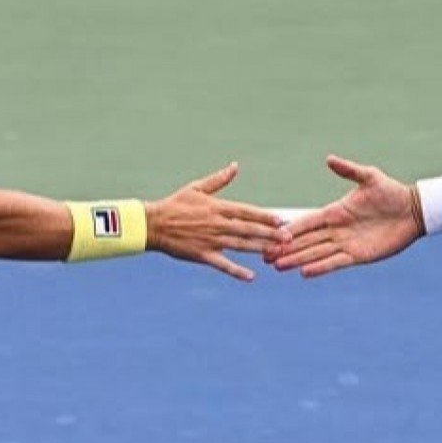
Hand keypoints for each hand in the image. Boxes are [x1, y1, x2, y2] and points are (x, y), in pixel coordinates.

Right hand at [144, 162, 282, 281]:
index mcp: (217, 207)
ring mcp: (211, 240)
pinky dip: (236, 271)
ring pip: (240, 245)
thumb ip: (219, 180)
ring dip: (260, 249)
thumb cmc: (175, 204)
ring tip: (277, 252)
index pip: (247, 211)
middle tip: (288, 238)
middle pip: (248, 229)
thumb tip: (235, 166)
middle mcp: (217, 224)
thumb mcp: (196, 188)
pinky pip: (222, 264)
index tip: (282, 220)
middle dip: (270, 233)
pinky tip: (251, 276)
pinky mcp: (202, 255)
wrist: (153, 224)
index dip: (265, 216)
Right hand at [265, 156, 422, 277]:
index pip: (306, 221)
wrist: (412, 211)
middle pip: (305, 241)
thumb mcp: (370, 178)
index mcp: (334, 211)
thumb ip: (349, 170)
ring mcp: (345, 244)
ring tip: (277, 267)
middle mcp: (336, 230)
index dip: (289, 229)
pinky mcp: (357, 256)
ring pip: (315, 253)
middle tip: (264, 255)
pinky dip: (320, 267)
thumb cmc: (391, 192)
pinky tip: (304, 272)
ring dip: (297, 260)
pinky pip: (334, 262)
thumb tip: (329, 160)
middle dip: (285, 248)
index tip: (271, 233)